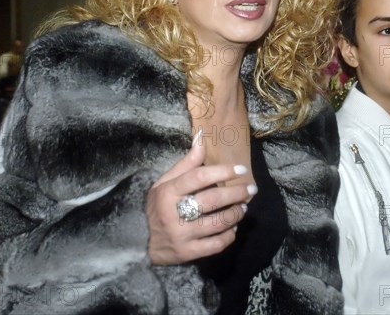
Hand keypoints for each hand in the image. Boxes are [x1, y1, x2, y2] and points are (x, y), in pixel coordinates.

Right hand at [146, 129, 255, 264]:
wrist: (139, 241)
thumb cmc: (157, 205)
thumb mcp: (165, 182)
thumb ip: (187, 162)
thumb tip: (202, 136)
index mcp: (168, 192)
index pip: (199, 177)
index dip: (222, 171)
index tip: (241, 168)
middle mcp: (173, 213)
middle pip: (212, 200)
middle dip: (236, 193)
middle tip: (251, 189)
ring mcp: (181, 235)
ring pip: (217, 223)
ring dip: (235, 214)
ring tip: (242, 208)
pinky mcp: (187, 253)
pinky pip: (215, 245)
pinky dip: (229, 235)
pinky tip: (233, 227)